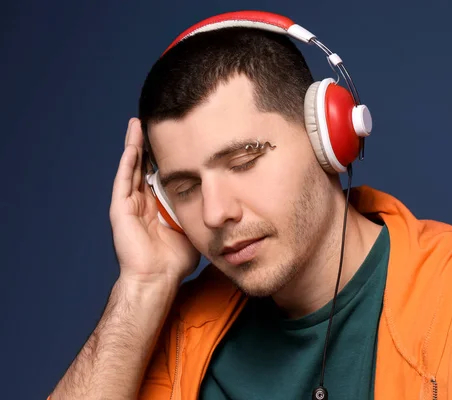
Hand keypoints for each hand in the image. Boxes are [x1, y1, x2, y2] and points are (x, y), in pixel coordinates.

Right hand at [109, 118, 199, 284]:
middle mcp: (142, 203)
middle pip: (144, 166)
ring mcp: (130, 205)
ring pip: (132, 168)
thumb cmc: (176, 260)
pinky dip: (128, 161)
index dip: (165, 156)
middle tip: (153, 122)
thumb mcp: (193, 228)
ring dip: (134, 146)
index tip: (174, 136)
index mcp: (157, 206)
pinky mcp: (120, 210)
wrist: (158, 278)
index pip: (160, 174)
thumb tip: (224, 204)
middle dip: (148, 144)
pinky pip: (124, 180)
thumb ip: (200, 213)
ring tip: (138, 124)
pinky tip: (133, 145)